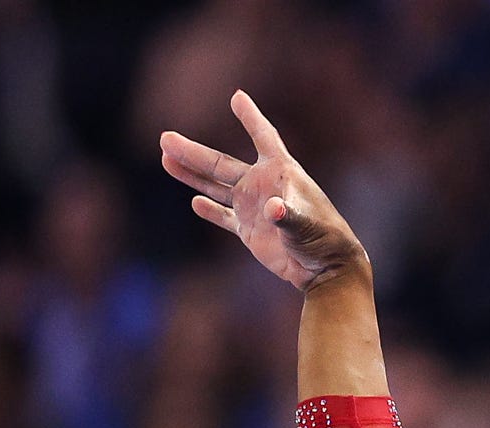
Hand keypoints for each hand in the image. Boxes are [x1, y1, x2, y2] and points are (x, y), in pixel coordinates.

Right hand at [160, 90, 364, 288]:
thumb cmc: (323, 239)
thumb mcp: (306, 225)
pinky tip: (195, 201)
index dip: (251, 117)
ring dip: (191, 175)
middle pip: (222, 163)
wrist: (325, 268)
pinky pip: (224, 216)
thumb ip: (288, 216)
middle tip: (164, 138)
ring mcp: (254, 207)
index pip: (264, 136)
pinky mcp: (249, 230)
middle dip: (194, 152)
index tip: (237, 96)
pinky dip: (210, 210)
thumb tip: (272, 209)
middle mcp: (263, 185)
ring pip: (216, 187)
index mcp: (281, 172)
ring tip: (166, 159)